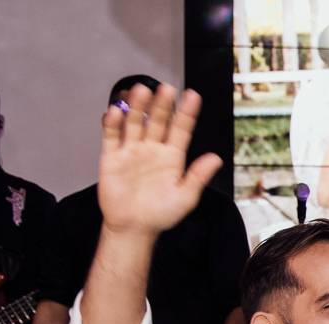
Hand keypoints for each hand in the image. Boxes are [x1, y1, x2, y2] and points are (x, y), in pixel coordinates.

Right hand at [97, 84, 221, 237]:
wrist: (133, 228)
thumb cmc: (160, 214)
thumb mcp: (185, 197)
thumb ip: (198, 176)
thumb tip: (216, 159)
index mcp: (172, 157)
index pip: (182, 130)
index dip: (187, 113)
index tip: (193, 96)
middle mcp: (153, 149)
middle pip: (158, 121)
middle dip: (162, 105)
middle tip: (166, 90)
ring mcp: (132, 151)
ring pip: (135, 123)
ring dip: (138, 107)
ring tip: (142, 91)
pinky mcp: (112, 157)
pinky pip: (112, 136)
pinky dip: (113, 123)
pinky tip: (116, 111)